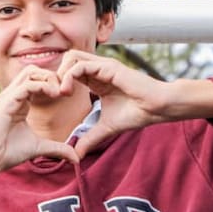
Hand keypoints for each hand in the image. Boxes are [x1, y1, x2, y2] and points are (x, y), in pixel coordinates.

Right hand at [0, 66, 79, 201]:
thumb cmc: (7, 153)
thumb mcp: (39, 148)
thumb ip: (57, 148)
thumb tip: (76, 158)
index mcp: (18, 101)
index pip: (36, 78)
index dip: (53, 82)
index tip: (66, 95)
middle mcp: (12, 95)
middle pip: (33, 70)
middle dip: (52, 76)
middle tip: (65, 92)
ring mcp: (7, 97)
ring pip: (30, 72)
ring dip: (48, 78)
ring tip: (60, 93)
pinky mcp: (5, 103)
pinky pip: (26, 85)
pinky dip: (42, 86)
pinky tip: (54, 95)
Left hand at [57, 51, 173, 157]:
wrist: (156, 108)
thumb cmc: (136, 114)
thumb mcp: (106, 128)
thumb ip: (90, 138)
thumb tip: (77, 154)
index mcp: (96, 79)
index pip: (71, 70)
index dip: (60, 82)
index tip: (56, 100)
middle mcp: (98, 69)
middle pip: (68, 58)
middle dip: (57, 74)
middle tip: (56, 94)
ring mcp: (103, 66)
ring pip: (72, 57)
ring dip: (61, 74)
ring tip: (61, 93)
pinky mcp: (108, 67)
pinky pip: (80, 65)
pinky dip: (69, 76)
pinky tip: (68, 92)